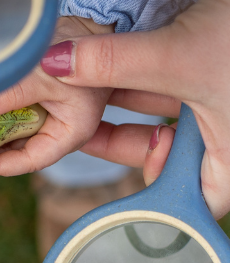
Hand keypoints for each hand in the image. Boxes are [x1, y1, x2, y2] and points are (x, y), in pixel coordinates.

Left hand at [0, 16, 114, 180]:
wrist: (85, 25)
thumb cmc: (77, 49)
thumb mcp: (46, 73)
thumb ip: (17, 93)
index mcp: (71, 132)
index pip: (34, 159)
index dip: (2, 167)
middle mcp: (58, 128)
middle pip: (20, 150)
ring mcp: (45, 115)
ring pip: (12, 134)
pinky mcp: (34, 101)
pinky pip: (10, 115)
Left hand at [33, 0, 229, 215]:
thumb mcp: (179, 57)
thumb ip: (114, 64)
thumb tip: (51, 65)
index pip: (191, 204)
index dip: (148, 202)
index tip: (104, 187)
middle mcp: (225, 136)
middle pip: (161, 156)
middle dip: (112, 139)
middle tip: (63, 129)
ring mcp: (215, 105)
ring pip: (153, 117)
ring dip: (111, 102)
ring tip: (61, 95)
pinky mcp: (204, 73)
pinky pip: (158, 87)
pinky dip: (126, 79)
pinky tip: (85, 69)